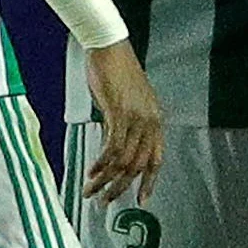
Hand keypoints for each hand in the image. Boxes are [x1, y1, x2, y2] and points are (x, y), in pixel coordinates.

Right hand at [77, 42, 165, 200]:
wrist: (110, 47)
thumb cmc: (116, 70)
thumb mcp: (127, 102)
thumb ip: (126, 124)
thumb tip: (115, 147)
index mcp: (155, 120)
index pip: (156, 159)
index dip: (149, 181)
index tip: (141, 199)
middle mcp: (150, 122)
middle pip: (138, 165)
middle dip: (120, 187)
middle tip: (105, 200)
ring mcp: (136, 118)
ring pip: (123, 160)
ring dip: (106, 179)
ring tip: (91, 190)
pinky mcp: (119, 113)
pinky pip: (112, 147)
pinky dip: (101, 163)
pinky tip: (91, 171)